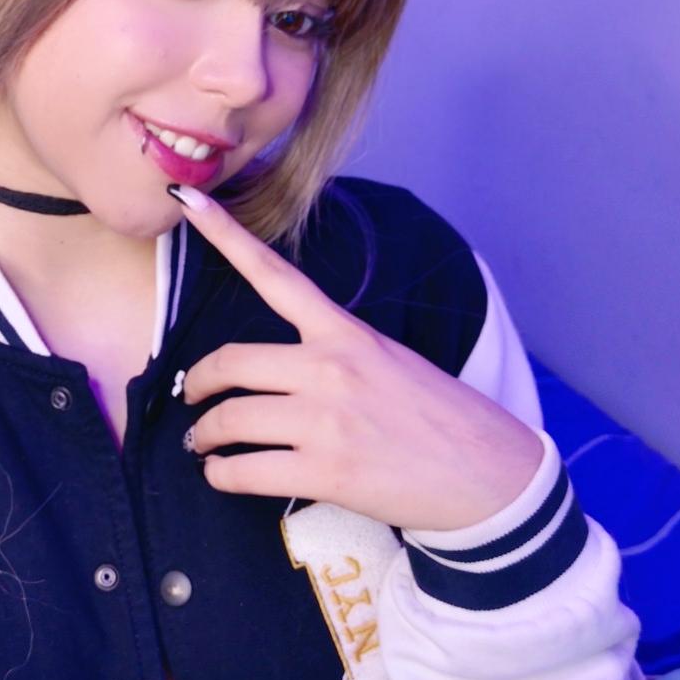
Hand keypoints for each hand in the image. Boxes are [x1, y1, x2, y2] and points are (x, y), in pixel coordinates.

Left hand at [167, 183, 543, 531]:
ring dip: (203, 436)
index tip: (188, 203)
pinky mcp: (326, 472)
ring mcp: (326, 421)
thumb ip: (333, 356)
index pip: (274, 275)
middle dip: (198, 385)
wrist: (491, 477)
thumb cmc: (441, 419)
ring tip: (204, 446)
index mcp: (346, 333)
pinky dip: (221, 475)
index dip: (224, 236)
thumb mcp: (390, 362)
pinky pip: (241, 471)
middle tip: (193, 400)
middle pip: (229, 362)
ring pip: (227, 420)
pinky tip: (225, 475)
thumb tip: (277, 375)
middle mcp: (330, 368)